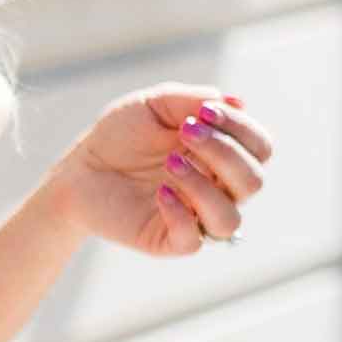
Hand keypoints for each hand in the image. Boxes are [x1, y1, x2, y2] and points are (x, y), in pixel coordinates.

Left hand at [51, 86, 272, 261]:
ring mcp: (196, 217)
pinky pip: (194, 241)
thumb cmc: (121, 135)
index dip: (242, 129)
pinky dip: (181, 214)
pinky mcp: (169, 241)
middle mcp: (217, 189)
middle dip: (224, 152)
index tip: (204, 111)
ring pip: (229, 219)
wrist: (80, 167)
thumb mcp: (155, 105)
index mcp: (223, 156)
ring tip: (170, 163)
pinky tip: (160, 192)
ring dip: (203, 186)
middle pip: (253, 182)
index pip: (261, 148)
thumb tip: (237, 101)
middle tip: (186, 132)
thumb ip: (194, 100)